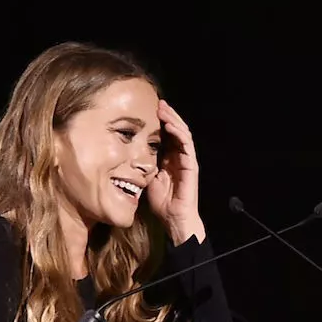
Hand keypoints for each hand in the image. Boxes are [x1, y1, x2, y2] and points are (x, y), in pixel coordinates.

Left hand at [146, 99, 203, 241]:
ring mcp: (187, 160)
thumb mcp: (148, 178)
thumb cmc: (162, 202)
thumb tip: (130, 153)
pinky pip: (187, 145)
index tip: (148, 110)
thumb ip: (145, 164)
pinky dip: (179, 133)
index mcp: (170, 158)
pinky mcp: (191, 165)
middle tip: (157, 103)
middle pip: (176, 130)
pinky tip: (170, 124)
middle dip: (167, 115)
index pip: (167, 135)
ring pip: (183, 133)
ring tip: (163, 108)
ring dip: (173, 119)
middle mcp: (180, 156)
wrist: (174, 218)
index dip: (160, 122)